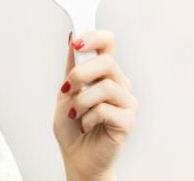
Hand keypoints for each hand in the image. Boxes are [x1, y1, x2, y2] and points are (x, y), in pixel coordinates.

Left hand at [53, 30, 137, 180]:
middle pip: (107, 62)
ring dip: (81, 101)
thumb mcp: (65, 92)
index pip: (108, 43)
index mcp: (105, 73)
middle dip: (80, 74)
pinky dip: (88, 118)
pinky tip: (86, 126)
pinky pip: (105, 109)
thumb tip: (72, 37)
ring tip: (74, 114)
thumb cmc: (72, 126)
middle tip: (66, 90)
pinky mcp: (128, 121)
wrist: (76, 157)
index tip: (77, 42)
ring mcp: (127, 102)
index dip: (94, 36)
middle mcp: (120, 83)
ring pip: (105, 87)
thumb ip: (72, 66)